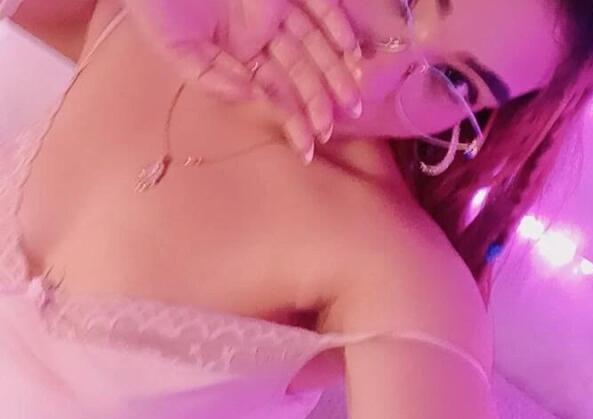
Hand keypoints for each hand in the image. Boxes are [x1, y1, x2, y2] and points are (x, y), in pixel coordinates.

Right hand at [121, 0, 361, 163]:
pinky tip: (352, 52)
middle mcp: (263, 37)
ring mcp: (275, 10)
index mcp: (240, 57)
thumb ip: (211, 78)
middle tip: (332, 130)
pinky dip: (336, 25)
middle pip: (300, 74)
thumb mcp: (176, 50)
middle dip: (318, 103)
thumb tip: (252, 97)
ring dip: (335, 73)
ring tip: (352, 102)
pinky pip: (317, 5)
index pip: (274, 93)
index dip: (293, 121)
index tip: (307, 150)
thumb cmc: (159, 6)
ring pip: (315, 45)